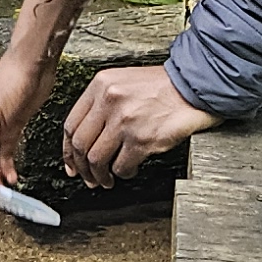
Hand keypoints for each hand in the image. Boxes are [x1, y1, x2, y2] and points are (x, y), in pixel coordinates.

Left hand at [67, 63, 213, 182]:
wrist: (193, 87)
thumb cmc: (162, 86)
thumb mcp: (123, 82)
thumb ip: (102, 103)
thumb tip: (87, 136)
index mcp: (101, 85)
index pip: (71, 124)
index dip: (68, 150)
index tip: (71, 162)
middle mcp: (109, 101)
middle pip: (80, 145)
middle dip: (82, 167)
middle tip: (87, 177)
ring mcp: (125, 121)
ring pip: (97, 159)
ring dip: (100, 175)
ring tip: (106, 179)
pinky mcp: (142, 139)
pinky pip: (121, 166)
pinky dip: (122, 173)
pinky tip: (128, 170)